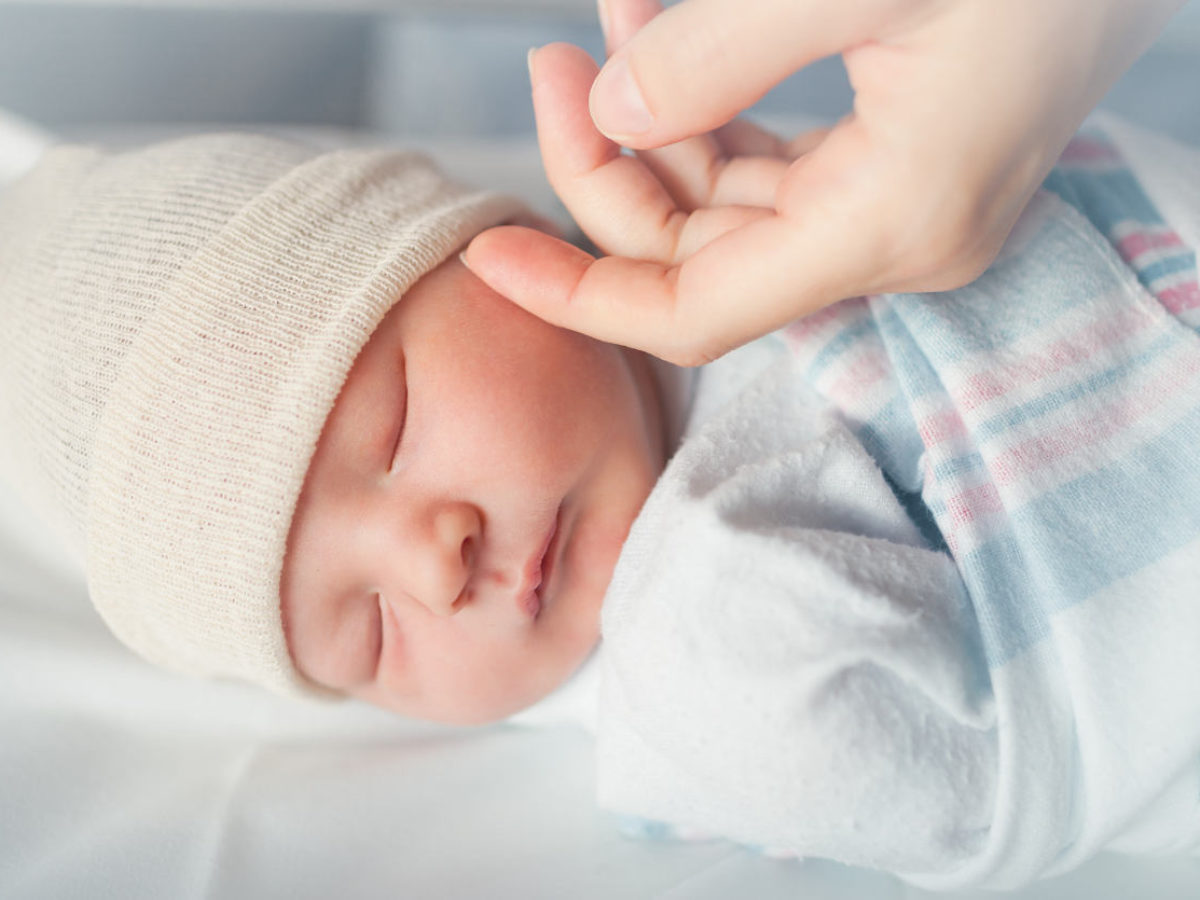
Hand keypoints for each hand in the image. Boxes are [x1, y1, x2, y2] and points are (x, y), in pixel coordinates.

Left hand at [464, 0, 1181, 365]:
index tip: (489, 257)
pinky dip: (709, 107)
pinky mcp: (901, 162)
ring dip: (654, 123)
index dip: (579, 295)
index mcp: (889, 222)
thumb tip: (612, 111)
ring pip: (728, 205)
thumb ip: (715, 55)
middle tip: (553, 66)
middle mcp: (895, 237)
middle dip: (606, 166)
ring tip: (608, 23)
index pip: (692, 311)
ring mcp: (900, 204)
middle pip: (697, 254)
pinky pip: (771, 163)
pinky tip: (666, 34)